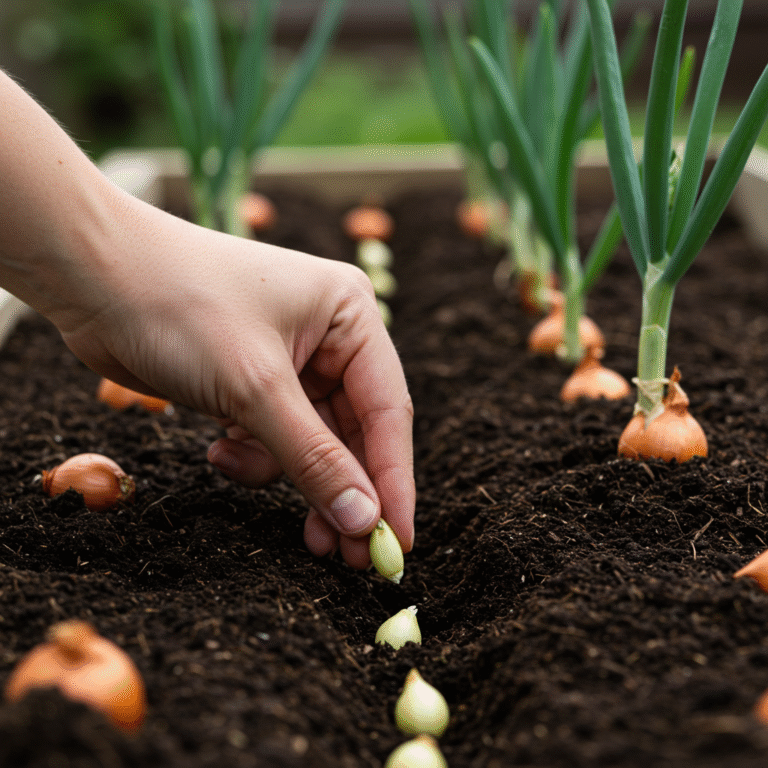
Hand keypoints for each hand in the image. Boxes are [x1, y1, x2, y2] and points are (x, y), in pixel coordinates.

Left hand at [59, 191, 414, 567]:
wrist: (90, 275)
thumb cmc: (180, 307)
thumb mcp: (254, 388)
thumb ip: (313, 458)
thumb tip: (364, 520)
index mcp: (350, 315)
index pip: (388, 410)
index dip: (394, 481)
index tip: (398, 543)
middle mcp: (329, 337)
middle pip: (354, 432)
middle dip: (345, 492)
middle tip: (348, 558)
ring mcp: (290, 360)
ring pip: (312, 442)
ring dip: (294, 480)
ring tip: (282, 519)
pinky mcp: (251, 382)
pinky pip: (272, 437)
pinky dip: (252, 457)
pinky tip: (219, 452)